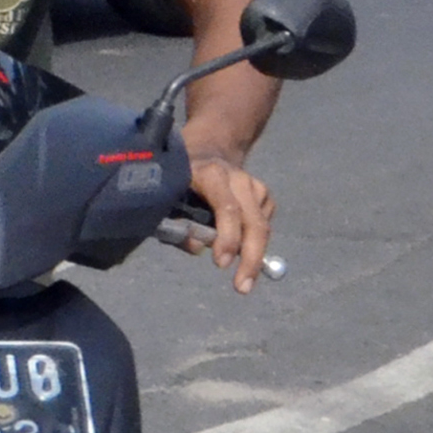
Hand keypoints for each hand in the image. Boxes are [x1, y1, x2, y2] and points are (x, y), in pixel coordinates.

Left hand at [185, 149, 274, 294]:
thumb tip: (198, 247)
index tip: (220, 264)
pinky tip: (239, 245)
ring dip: (255, 255)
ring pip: (262, 225)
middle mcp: (237, 178)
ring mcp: (253, 184)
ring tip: (243, 280)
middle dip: (250, 258)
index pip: (227, 208)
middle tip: (242, 287)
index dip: (227, 237)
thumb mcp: (168, 195)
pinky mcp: (263, 192)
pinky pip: (264, 221)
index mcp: (209, 174)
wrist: (207, 145)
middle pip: (254, 222)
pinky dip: (254, 239)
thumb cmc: (179, 176)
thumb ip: (177, 223)